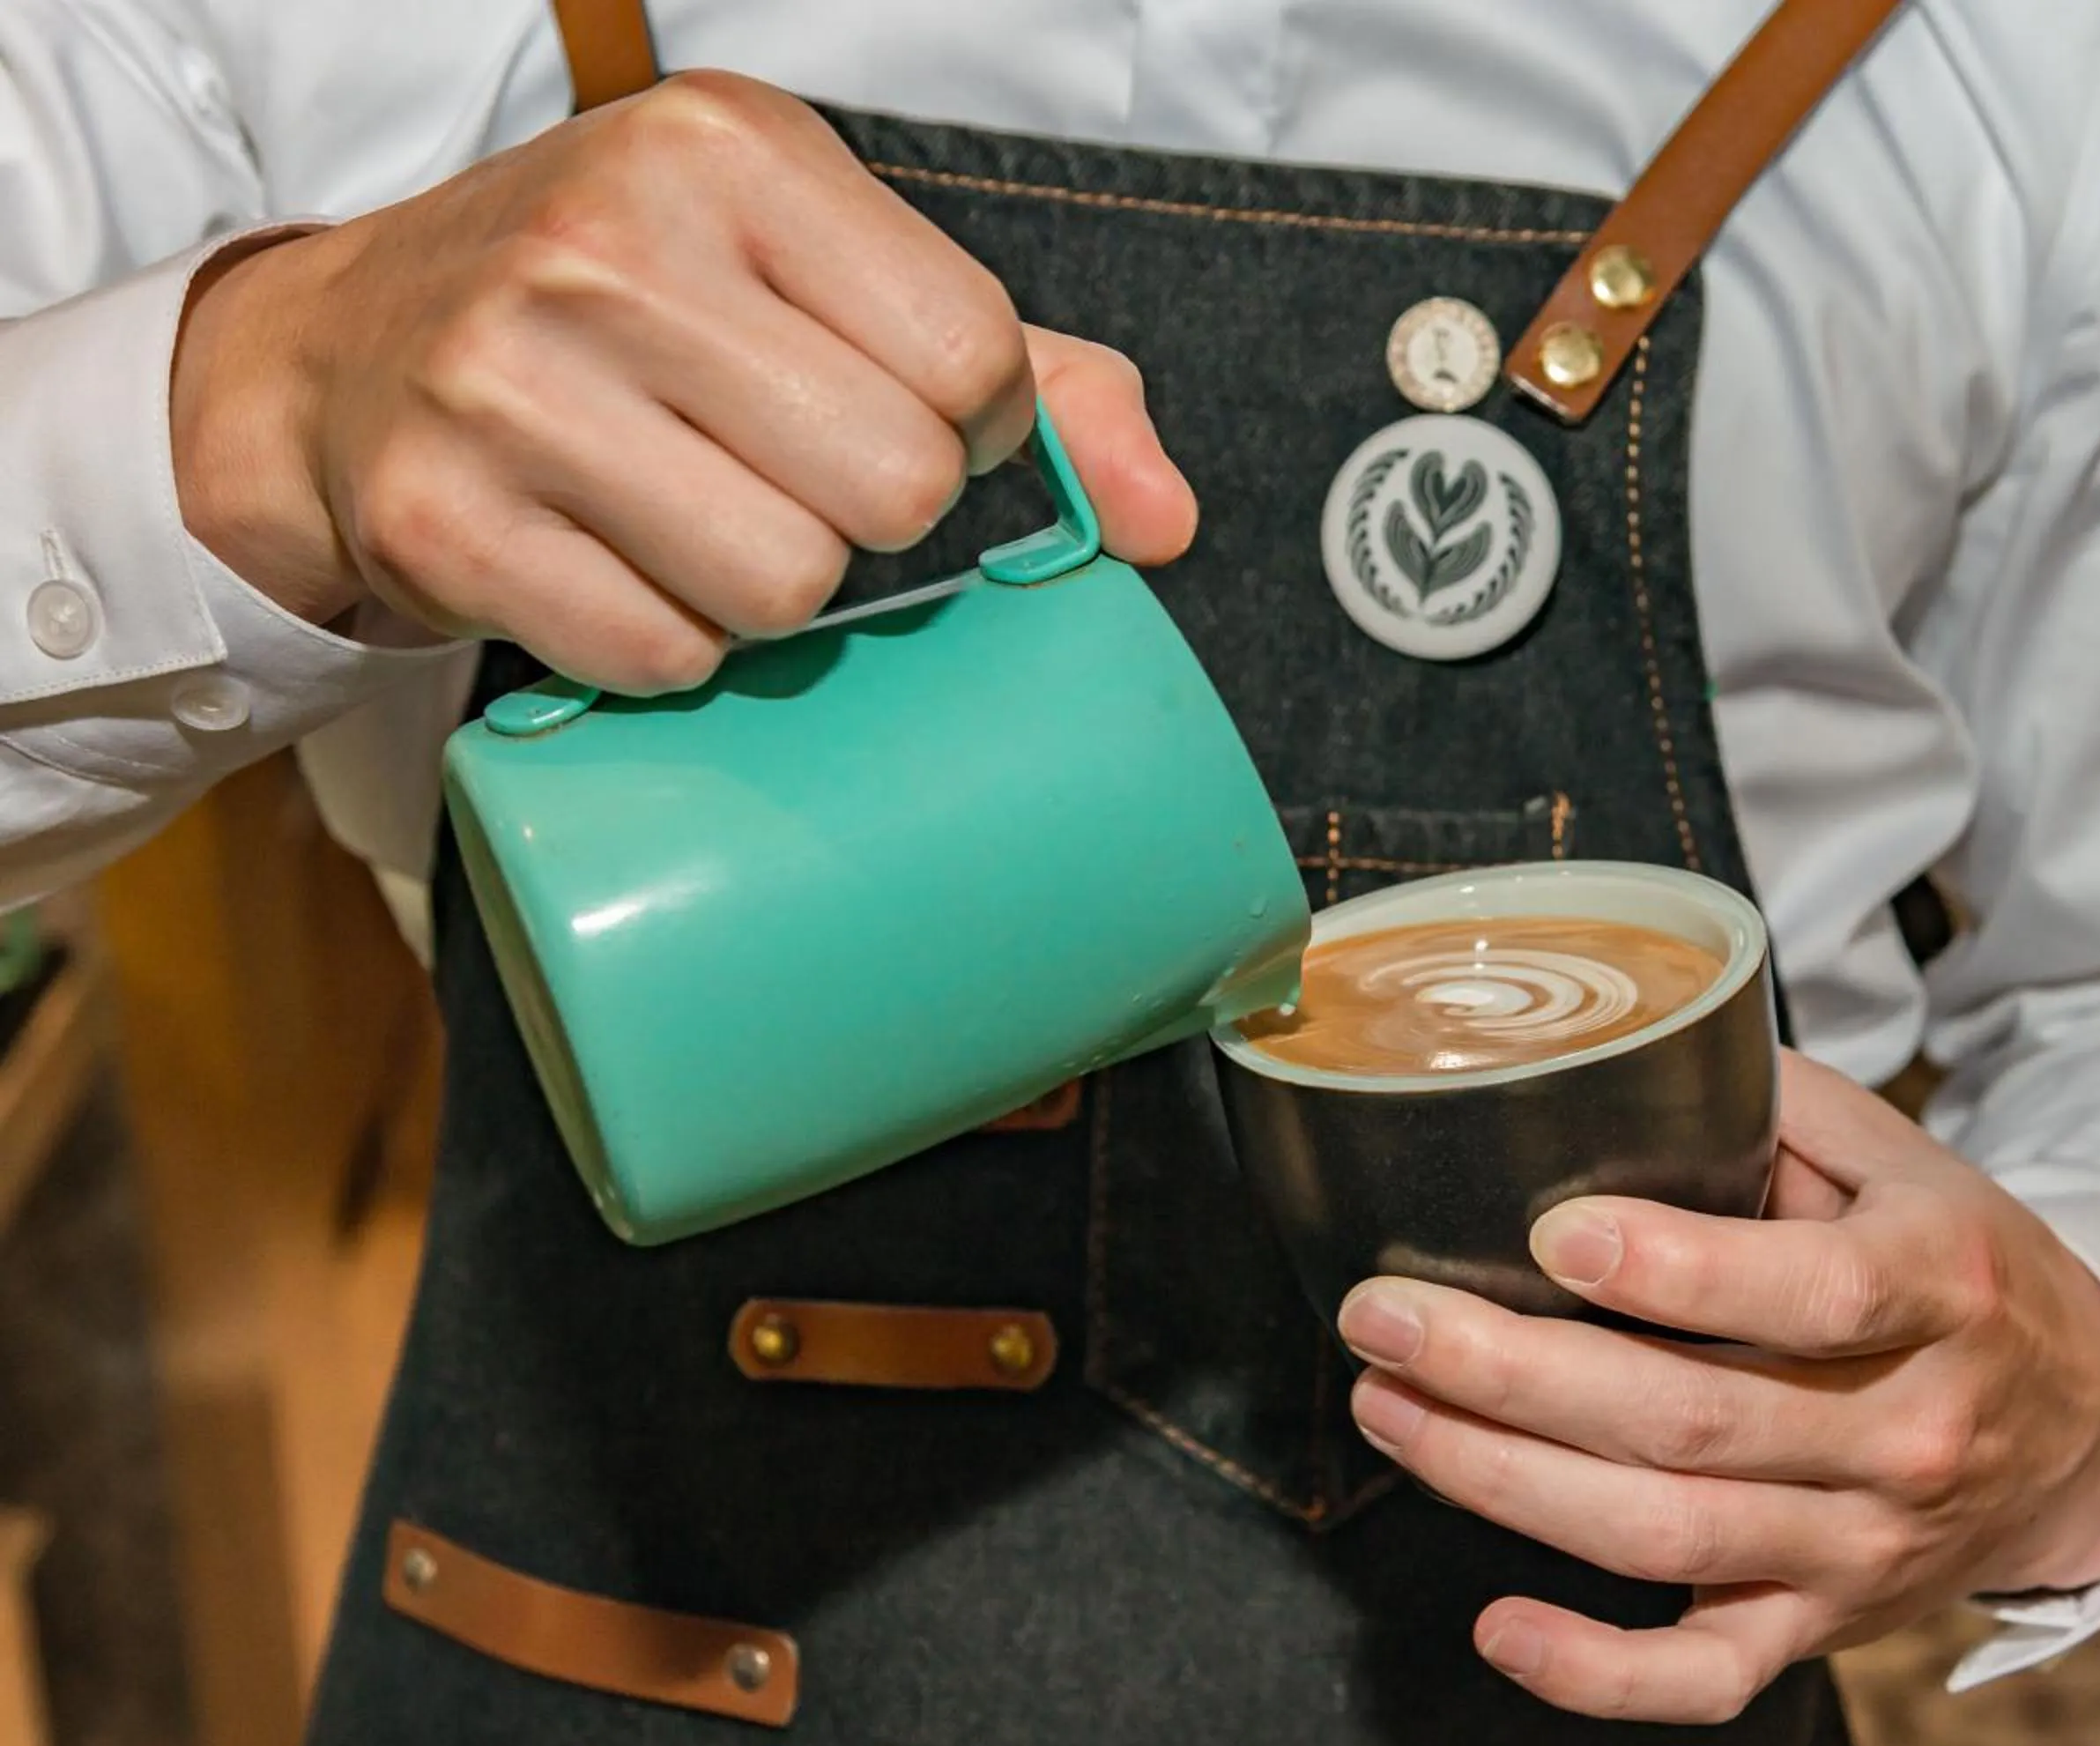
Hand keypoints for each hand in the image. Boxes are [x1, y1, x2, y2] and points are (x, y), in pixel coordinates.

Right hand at [169, 70, 1192, 691]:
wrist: (350, 352)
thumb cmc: (629, 309)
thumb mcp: (825, 276)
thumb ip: (1030, 372)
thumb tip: (1166, 519)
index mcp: (730, 151)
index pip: (972, 359)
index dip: (962, 427)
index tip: (887, 410)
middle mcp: (610, 243)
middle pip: (891, 489)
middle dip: (868, 516)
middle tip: (783, 474)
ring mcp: (507, 383)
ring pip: (785, 589)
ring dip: (772, 591)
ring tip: (694, 516)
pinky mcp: (444, 520)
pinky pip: (667, 656)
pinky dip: (669, 644)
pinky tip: (616, 567)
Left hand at [1336, 1050, 2099, 1724]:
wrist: (2090, 1428)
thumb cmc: (1962, 1267)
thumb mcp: (1909, 1160)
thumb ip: (1775, 1106)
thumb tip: (1609, 1046)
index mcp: (1938, 1288)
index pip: (1810, 1294)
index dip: (1677, 1272)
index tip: (1552, 1233)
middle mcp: (1906, 1430)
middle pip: (1690, 1422)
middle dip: (1512, 1374)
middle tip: (1383, 1317)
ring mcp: (1863, 1544)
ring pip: (1664, 1533)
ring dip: (1503, 1481)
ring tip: (1389, 1408)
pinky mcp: (1827, 1622)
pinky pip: (1709, 1673)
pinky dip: (1599, 1674)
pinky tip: (1498, 1626)